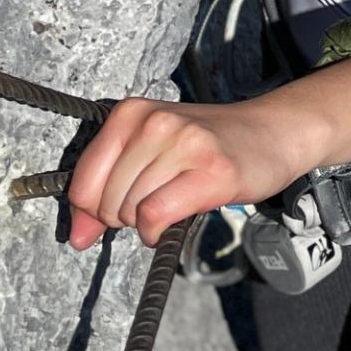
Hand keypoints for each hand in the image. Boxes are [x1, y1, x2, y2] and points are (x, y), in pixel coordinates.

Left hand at [65, 95, 323, 250]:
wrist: (273, 132)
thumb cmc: (210, 145)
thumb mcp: (150, 154)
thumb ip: (106, 189)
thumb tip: (76, 237)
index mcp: (131, 113)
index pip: (84, 179)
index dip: (92, 208)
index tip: (113, 211)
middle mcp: (155, 122)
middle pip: (105, 200)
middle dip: (121, 217)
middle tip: (152, 204)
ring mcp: (184, 144)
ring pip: (131, 209)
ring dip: (144, 224)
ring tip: (170, 205)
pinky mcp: (211, 171)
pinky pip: (155, 215)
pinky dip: (154, 231)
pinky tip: (169, 223)